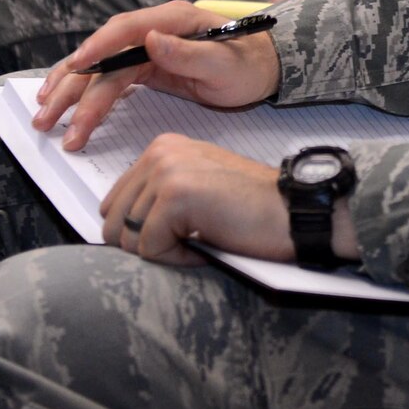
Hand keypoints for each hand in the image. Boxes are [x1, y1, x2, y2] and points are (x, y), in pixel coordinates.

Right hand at [32, 0, 282, 149]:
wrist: (263, 68)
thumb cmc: (249, 64)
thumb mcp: (225, 64)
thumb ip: (188, 53)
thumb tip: (151, 39)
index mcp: (173, 20)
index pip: (125, 29)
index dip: (98, 47)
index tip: (77, 67)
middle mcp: (153, 30)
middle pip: (104, 53)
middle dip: (74, 84)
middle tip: (48, 115)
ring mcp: (146, 48)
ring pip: (100, 69)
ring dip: (70, 92)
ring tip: (44, 117)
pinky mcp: (144, 66)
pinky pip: (108, 78)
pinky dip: (85, 92)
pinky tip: (63, 104)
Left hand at [99, 135, 291, 265]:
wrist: (295, 210)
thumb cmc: (254, 208)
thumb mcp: (198, 188)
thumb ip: (158, 196)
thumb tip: (118, 229)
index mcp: (162, 148)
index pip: (114, 204)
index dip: (143, 230)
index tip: (185, 228)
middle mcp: (159, 152)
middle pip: (114, 223)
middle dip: (149, 243)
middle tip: (194, 238)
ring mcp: (166, 172)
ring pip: (128, 239)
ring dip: (166, 251)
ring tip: (204, 239)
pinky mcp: (175, 197)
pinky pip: (150, 249)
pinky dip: (179, 259)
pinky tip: (208, 246)